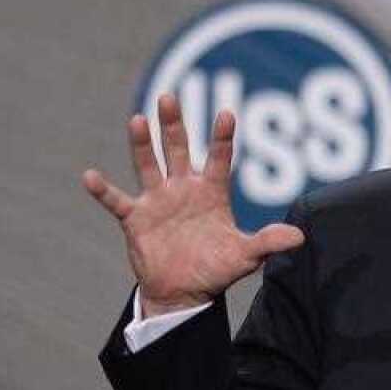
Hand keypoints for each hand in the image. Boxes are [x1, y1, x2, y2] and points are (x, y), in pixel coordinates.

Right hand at [82, 94, 303, 315]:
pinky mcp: (136, 218)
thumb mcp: (246, 256)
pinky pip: (117, 201)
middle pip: (178, 150)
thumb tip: (300, 237)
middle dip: (173, 125)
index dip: (222, 137)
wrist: (184, 292)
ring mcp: (158, 201)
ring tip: (137, 119)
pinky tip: (90, 176)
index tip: (226, 113)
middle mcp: (183, 189)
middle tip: (169, 97)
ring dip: (141, 144)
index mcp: (212, 192)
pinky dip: (103, 190)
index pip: (219, 158)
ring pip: (148, 165)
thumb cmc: (216, 269)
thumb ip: (269, 242)